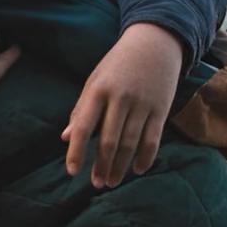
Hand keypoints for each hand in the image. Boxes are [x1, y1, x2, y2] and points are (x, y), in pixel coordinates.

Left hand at [62, 22, 185, 187]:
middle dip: (101, 166)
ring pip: (130, 144)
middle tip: (96, 184)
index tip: (72, 171)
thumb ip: (81, 109)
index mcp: (98, 90)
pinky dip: (145, 158)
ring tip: (112, 182)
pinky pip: (152, 139)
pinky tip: (137, 170)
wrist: (155, 42)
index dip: (76, 151)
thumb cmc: (118, 64)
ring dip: (121, 167)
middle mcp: (120, 98)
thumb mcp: (95, 80)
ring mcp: (142, 104)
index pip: (83, 127)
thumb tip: (65, 138)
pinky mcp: (161, 109)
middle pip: (108, 141)